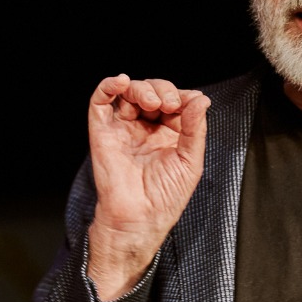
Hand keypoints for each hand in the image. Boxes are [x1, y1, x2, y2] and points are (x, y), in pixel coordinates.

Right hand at [85, 74, 210, 299]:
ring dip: (142, 88)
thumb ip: (195, 128)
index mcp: (169, 134)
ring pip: (129, 92)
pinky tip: (121, 82)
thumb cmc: (165, 197)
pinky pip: (101, 102)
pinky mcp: (103, 132)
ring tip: (152, 102)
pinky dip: (108, 86)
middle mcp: (145, 128)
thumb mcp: (190, 161)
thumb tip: (201, 98)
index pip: (175, 102)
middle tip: (169, 105)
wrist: (139, 218)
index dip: (181, 96)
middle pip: (152, 91)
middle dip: (162, 90)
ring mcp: (123, 128)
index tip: (189, 103)